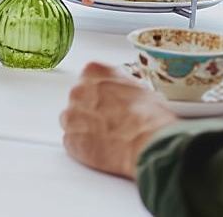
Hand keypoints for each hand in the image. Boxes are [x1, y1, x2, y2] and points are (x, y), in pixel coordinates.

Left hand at [61, 62, 177, 178]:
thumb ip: (123, 89)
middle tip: (111, 122)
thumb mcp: (142, 89)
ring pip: (73, 121)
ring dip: (86, 129)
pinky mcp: (71, 141)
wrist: (149, 143)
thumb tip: (128, 98)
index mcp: (95, 72)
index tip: (111, 101)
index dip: (102, 93)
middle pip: (80, 100)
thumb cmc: (150, 117)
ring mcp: (72, 116)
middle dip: (92, 111)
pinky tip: (103, 150)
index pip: (90, 78)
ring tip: (108, 138)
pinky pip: (73, 142)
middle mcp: (78, 91)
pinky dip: (84, 148)